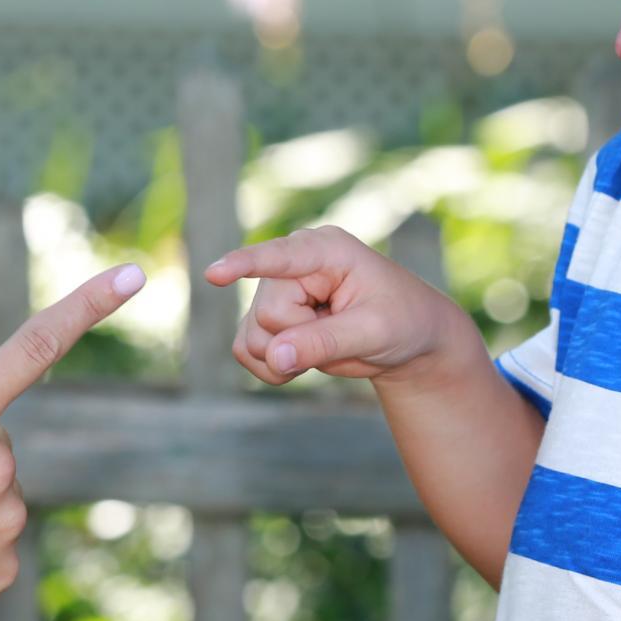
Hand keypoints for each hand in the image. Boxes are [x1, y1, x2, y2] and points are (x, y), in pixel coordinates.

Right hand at [204, 225, 473, 386]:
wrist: (406, 340)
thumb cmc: (401, 322)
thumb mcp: (373, 332)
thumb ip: (323, 342)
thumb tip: (274, 355)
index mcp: (324, 250)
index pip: (278, 257)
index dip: (244, 265)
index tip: (214, 274)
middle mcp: (291, 266)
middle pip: (268, 314)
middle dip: (300, 340)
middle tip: (341, 337)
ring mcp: (274, 292)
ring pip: (251, 337)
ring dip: (286, 358)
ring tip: (326, 347)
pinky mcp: (265, 320)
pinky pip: (245, 351)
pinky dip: (272, 369)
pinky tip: (303, 361)